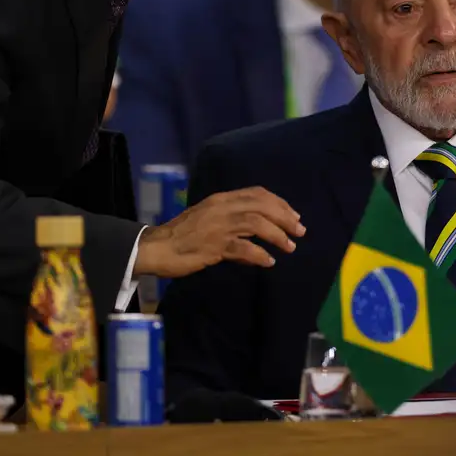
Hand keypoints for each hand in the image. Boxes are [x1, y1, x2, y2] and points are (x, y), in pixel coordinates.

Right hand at [133, 187, 305, 277]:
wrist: (156, 248)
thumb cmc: (183, 235)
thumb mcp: (210, 220)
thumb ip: (234, 225)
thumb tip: (259, 241)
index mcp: (221, 199)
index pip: (257, 194)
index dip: (279, 203)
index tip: (294, 215)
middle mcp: (222, 208)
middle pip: (262, 206)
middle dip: (285, 218)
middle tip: (300, 231)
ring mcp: (217, 226)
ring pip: (256, 224)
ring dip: (277, 235)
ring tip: (290, 247)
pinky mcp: (212, 246)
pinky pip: (242, 248)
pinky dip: (259, 254)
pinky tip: (269, 261)